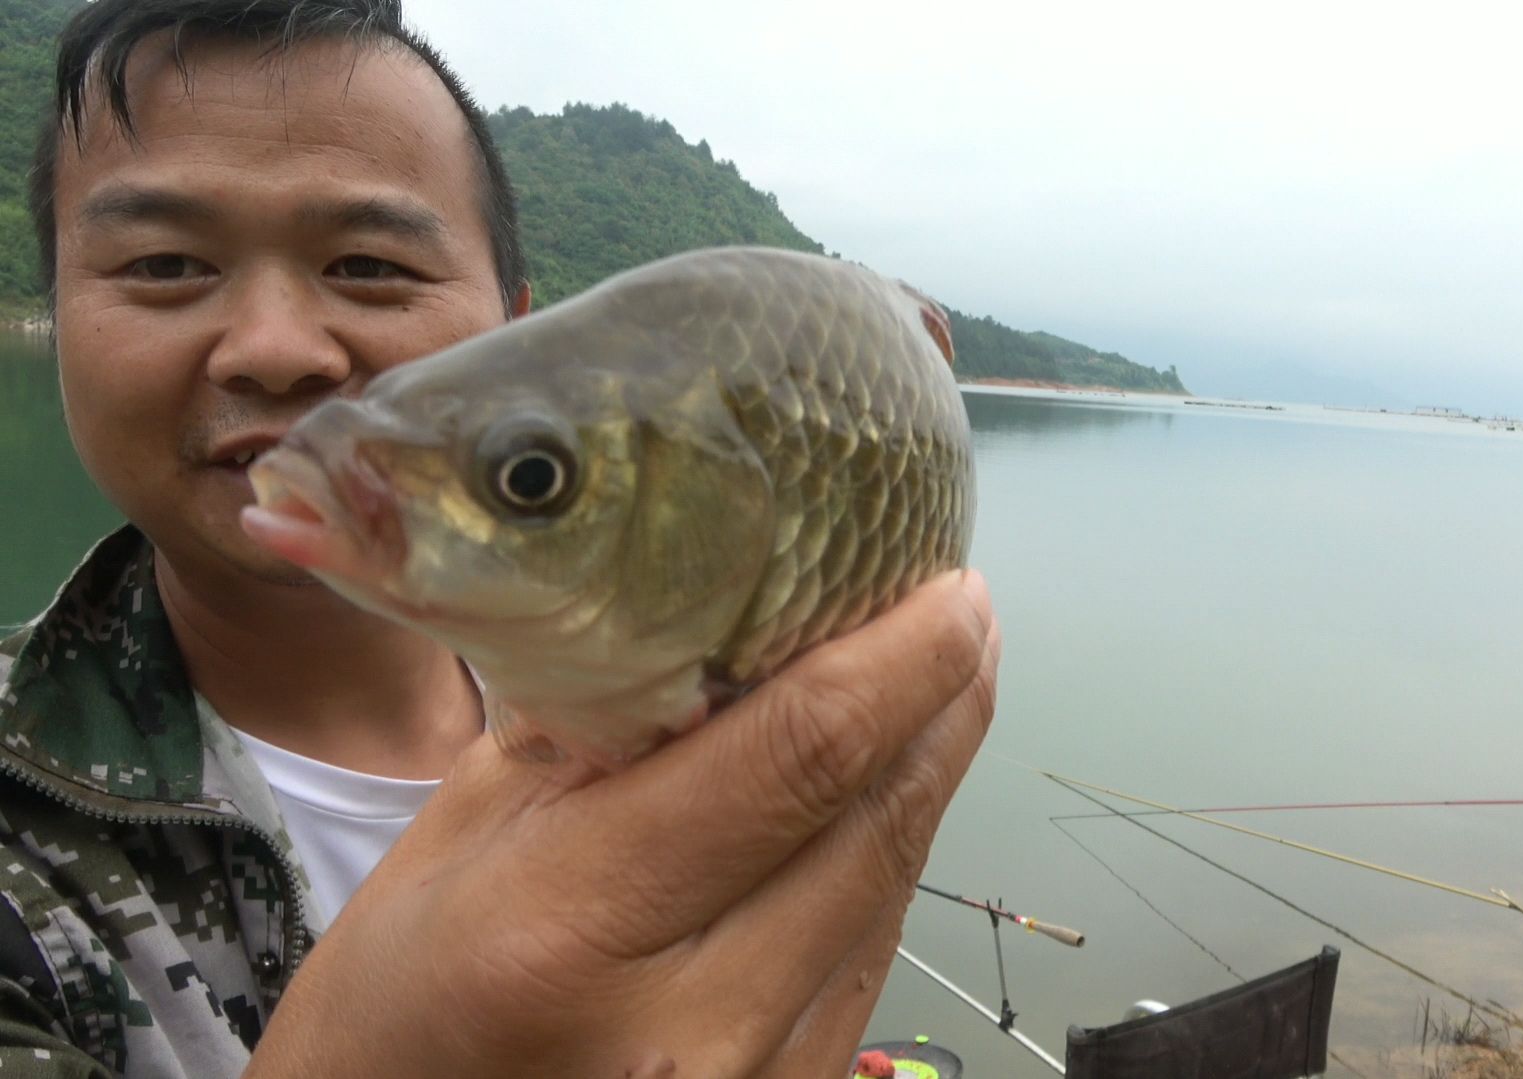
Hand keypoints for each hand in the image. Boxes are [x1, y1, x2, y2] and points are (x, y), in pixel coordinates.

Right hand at [246, 570, 999, 1078]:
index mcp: (572, 927)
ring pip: (889, 891)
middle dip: (942, 701)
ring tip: (942, 682)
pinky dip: (887, 861)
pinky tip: (886, 796)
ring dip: (929, 774)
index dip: (900, 660)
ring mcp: (752, 1076)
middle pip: (873, 823)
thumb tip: (724, 628)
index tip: (948, 587)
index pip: (796, 758)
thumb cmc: (396, 1003)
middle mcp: (689, 1018)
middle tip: (962, 611)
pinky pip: (867, 957)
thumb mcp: (455, 838)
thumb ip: (591, 734)